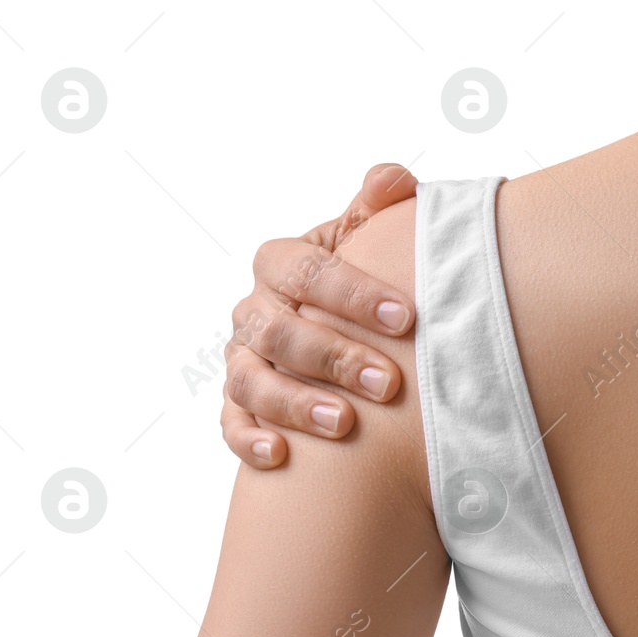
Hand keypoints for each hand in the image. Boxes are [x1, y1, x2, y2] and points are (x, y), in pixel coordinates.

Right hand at [220, 163, 418, 468]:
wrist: (334, 326)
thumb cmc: (357, 283)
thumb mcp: (365, 241)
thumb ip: (376, 209)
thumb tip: (393, 180)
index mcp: (281, 265)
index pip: (306, 270)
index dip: (354, 293)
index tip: (406, 317)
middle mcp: (254, 311)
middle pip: (280, 332)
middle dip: (335, 357)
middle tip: (389, 383)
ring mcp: (241, 359)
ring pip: (251, 380)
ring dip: (296, 403)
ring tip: (345, 424)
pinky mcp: (238, 404)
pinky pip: (230, 423)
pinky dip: (249, 440)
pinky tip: (280, 456)